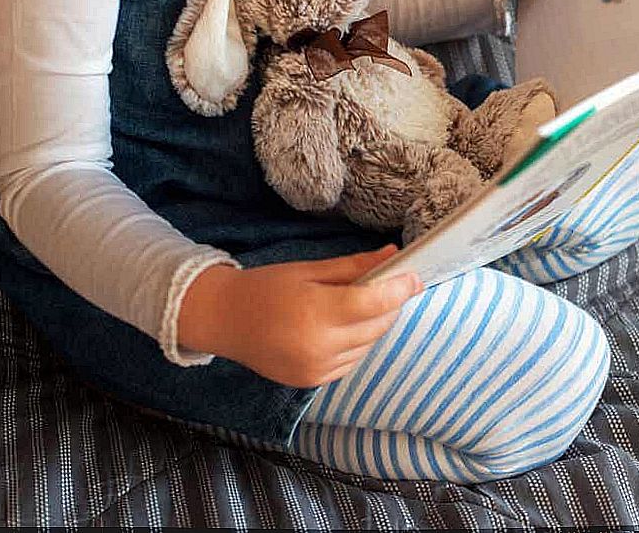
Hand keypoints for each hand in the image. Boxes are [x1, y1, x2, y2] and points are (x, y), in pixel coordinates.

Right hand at [176, 245, 421, 386]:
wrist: (224, 321)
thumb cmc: (266, 288)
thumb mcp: (309, 270)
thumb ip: (354, 266)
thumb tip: (393, 255)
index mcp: (315, 313)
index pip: (374, 303)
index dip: (400, 289)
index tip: (414, 276)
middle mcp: (318, 347)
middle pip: (377, 325)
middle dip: (389, 304)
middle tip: (386, 284)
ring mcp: (316, 369)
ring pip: (369, 345)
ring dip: (374, 324)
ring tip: (356, 305)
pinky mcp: (314, 382)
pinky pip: (353, 360)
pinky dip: (357, 342)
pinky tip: (341, 327)